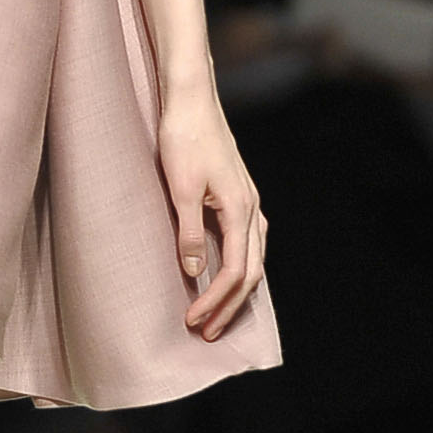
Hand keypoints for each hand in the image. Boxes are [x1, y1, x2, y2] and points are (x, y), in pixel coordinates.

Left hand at [158, 94, 266, 339]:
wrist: (190, 99)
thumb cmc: (182, 138)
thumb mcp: (179, 187)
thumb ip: (187, 231)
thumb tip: (194, 272)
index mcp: (240, 209)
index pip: (235, 271)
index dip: (215, 301)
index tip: (193, 321)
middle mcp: (251, 208)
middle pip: (251, 272)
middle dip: (230, 306)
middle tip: (208, 333)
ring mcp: (248, 201)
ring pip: (253, 258)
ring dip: (237, 290)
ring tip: (217, 314)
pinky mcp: (238, 195)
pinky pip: (247, 242)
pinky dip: (239, 267)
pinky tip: (224, 275)